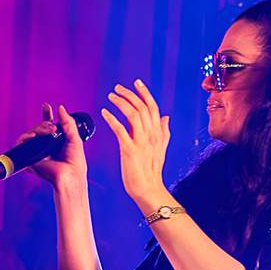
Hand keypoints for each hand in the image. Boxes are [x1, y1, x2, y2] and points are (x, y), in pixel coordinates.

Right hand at [20, 103, 89, 189]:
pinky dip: (24, 138)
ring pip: (29, 135)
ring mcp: (36, 152)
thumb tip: (60, 108)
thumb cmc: (74, 161)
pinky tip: (33, 136)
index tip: (47, 106)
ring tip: (46, 132)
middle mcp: (44, 147)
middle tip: (51, 128)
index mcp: (54, 142)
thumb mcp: (74, 137)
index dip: (45, 115)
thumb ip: (67, 122)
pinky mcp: (29, 158)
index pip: (47, 126)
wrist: (69, 174)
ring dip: (36, 129)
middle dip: (43, 124)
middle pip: (37, 128)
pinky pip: (20, 145)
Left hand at [103, 79, 173, 208]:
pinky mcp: (130, 149)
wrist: (148, 188)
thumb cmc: (151, 169)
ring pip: (132, 114)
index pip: (153, 107)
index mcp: (158, 132)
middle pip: (142, 107)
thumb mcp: (161, 147)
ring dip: (120, 102)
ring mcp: (141, 141)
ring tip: (110, 96)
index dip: (144, 93)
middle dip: (129, 94)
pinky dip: (112, 118)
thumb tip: (166, 117)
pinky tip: (104, 112)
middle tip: (117, 88)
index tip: (136, 82)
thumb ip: (163, 131)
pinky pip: (120, 129)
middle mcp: (151, 134)